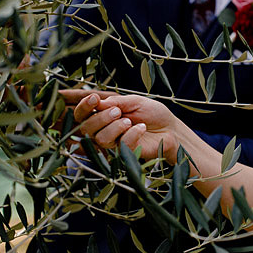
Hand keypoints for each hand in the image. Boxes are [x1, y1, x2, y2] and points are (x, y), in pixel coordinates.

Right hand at [59, 90, 180, 161]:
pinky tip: (142, 128)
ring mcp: (114, 144)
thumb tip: (97, 103)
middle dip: (101, 117)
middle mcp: (104, 131)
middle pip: (86, 128)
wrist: (170, 129)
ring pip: (101, 139)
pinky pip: (120, 145)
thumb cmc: (152, 113)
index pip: (82, 115)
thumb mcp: (134, 101)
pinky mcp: (126, 154)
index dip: (84, 107)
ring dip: (115, 127)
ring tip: (129, 121)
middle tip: (118, 111)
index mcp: (103, 116)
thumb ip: (116, 102)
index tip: (95, 98)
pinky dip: (132, 134)